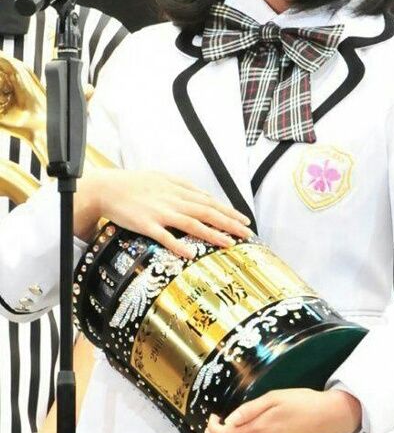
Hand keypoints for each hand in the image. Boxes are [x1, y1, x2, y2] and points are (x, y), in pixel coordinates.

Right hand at [75, 168, 252, 255]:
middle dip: (229, 223)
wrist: (108, 188)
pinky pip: (165, 236)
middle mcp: (174, 200)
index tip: (244, 221)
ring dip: (212, 234)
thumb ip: (184, 187)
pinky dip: (178, 244)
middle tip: (247, 234)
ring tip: (228, 243)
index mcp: (178, 189)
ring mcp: (160, 212)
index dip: (229, 211)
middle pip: (207, 211)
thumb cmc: (136, 184)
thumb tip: (204, 196)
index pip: (210, 201)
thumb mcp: (163, 178)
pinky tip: (191, 253)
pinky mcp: (146, 225)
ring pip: (192, 223)